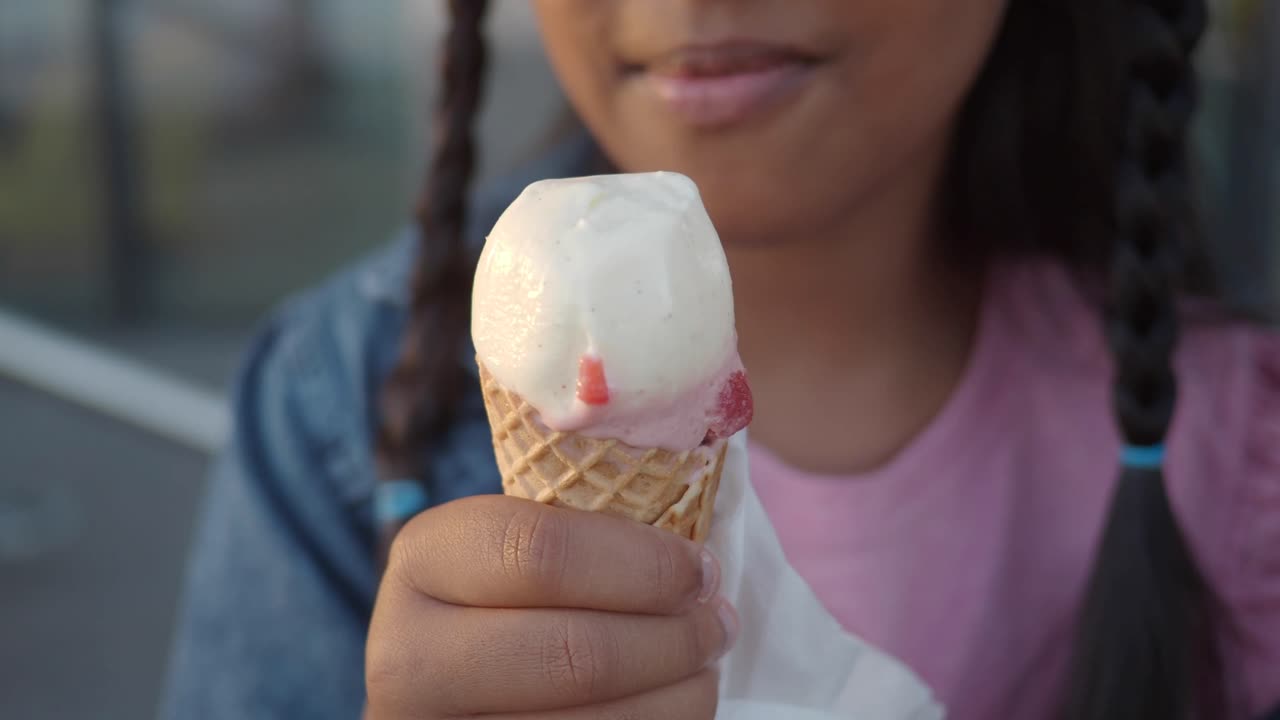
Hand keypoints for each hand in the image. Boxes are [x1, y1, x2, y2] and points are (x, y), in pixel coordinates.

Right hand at [365, 495, 736, 718]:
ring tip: (706, 666)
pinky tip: (672, 701)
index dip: (642, 563)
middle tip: (719, 621)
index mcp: (423, 560)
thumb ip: (576, 531)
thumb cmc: (501, 596)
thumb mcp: (508, 547)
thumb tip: (699, 546)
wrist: (443, 686)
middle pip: (574, 653)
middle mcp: (408, 657)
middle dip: (673, 637)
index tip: (701, 568)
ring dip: (680, 694)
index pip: (540, 554)